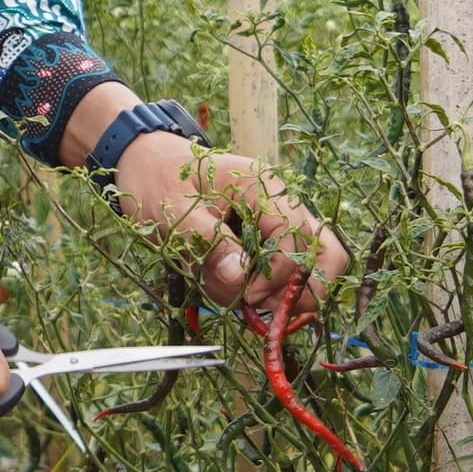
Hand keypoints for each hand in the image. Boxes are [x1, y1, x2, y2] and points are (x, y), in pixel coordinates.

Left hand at [106, 126, 348, 307]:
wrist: (146, 164)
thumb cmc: (158, 180)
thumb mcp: (175, 213)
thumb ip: (209, 244)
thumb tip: (240, 277)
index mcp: (263, 187)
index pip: (297, 237)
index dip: (279, 275)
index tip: (248, 296)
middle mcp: (280, 204)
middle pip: (326, 254)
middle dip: (300, 290)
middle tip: (261, 308)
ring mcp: (276, 222)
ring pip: (307, 269)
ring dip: (276, 293)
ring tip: (231, 292)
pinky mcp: (266, 239)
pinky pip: (282, 272)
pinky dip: (262, 290)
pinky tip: (227, 285)